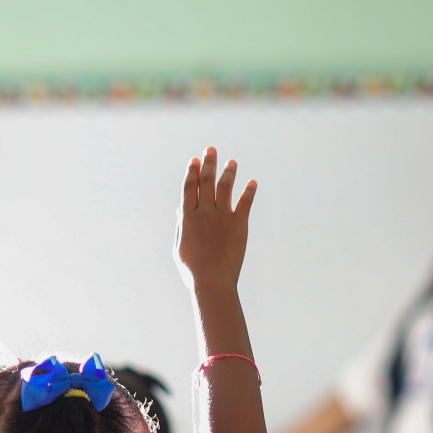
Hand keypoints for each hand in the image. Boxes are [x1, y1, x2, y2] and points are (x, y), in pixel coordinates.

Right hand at [176, 146, 255, 290]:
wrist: (212, 282)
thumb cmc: (192, 269)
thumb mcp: (180, 247)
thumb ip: (180, 226)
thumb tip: (180, 209)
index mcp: (187, 218)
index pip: (189, 188)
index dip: (192, 172)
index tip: (194, 161)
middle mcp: (204, 213)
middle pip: (206, 181)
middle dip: (209, 163)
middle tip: (211, 149)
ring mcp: (222, 217)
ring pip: (225, 187)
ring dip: (229, 172)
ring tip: (232, 162)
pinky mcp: (238, 225)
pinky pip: (245, 203)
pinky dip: (249, 191)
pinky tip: (253, 182)